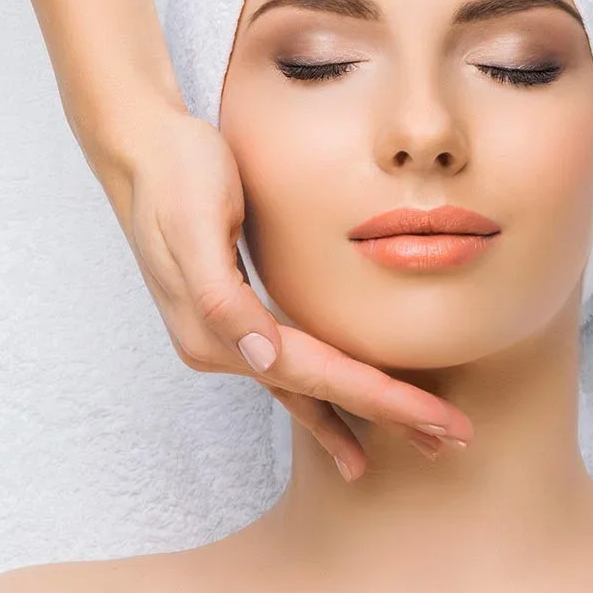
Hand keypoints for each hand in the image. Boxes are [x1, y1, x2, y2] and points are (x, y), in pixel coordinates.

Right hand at [94, 104, 473, 481]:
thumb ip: (222, 297)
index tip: (436, 420)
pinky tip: (341, 410)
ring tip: (409, 442)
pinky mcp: (235, 318)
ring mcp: (225, 337)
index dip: (380, 399)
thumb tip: (258, 357)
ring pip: (306, 389)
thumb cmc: (179, 175)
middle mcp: (220, 345)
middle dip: (386, 416)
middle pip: (317, 392)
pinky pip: (289, 370)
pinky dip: (322, 396)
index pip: (315, 376)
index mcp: (215, 329)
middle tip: (449, 443)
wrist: (143, 149)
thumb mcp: (196, 224)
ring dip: (357, 415)